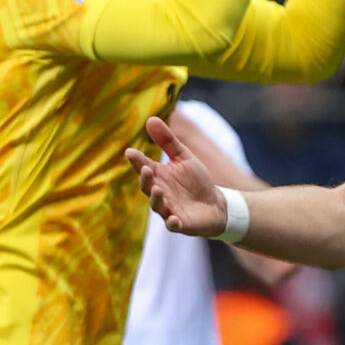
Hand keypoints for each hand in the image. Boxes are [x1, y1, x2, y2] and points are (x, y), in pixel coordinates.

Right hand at [126, 114, 227, 235]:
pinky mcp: (181, 223)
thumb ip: (167, 141)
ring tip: (157, 190)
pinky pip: (173, 225)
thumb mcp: (184, 157)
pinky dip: (172, 223)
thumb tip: (150, 118)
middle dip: (145, 179)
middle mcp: (159, 192)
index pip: (143, 166)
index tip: (130, 152)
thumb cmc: (196, 181)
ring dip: (156, 199)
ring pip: (157, 205)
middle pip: (146, 186)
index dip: (136, 160)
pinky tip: (173, 219)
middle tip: (147, 169)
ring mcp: (168, 209)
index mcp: (159, 176)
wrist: (215, 204)